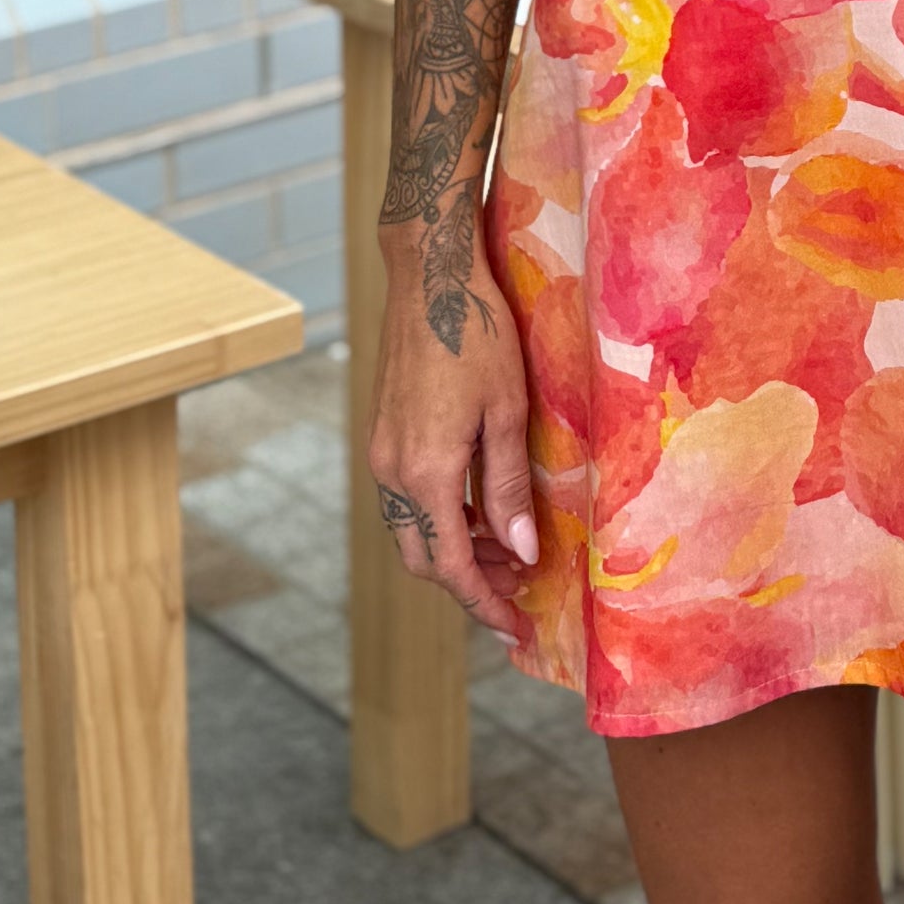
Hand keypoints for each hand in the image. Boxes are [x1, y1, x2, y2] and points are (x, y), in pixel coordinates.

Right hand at [367, 235, 538, 638]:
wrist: (429, 276)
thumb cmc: (476, 334)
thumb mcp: (507, 412)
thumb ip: (509, 487)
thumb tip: (521, 551)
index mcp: (424, 472)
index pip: (450, 566)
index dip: (484, 602)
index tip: (516, 628)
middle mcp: (391, 471)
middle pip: (423, 558)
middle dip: (470, 581)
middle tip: (521, 583)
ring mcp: (381, 452)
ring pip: (412, 529)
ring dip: (455, 548)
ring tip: (509, 546)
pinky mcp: (383, 434)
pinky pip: (407, 498)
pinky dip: (441, 516)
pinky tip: (478, 504)